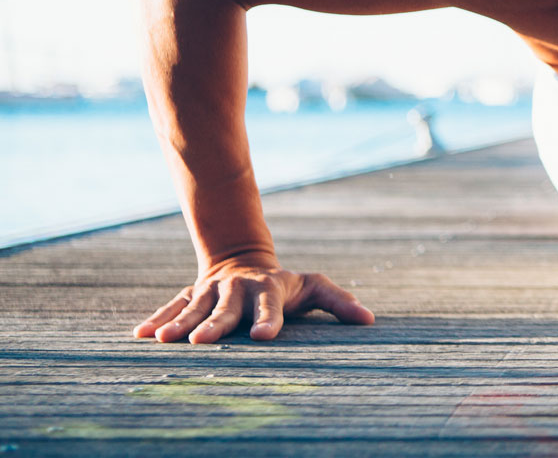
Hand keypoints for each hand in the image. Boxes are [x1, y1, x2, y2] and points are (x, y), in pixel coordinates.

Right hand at [132, 254, 374, 342]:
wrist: (242, 260)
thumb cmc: (286, 285)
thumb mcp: (314, 288)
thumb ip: (339, 302)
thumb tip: (370, 320)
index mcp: (269, 290)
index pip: (271, 306)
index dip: (268, 319)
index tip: (264, 337)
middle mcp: (238, 290)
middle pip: (226, 309)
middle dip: (214, 325)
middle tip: (202, 343)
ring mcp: (211, 292)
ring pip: (194, 308)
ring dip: (179, 324)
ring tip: (163, 341)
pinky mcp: (190, 296)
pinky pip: (171, 307)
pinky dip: (157, 320)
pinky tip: (140, 335)